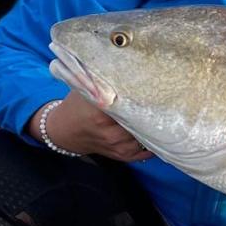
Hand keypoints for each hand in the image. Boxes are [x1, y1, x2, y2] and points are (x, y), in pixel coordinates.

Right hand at [28, 93, 152, 161]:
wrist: (63, 132)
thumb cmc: (75, 107)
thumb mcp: (84, 89)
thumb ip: (102, 81)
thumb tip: (126, 70)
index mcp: (100, 115)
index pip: (130, 106)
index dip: (143, 97)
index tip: (153, 89)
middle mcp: (110, 134)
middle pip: (141, 122)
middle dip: (151, 112)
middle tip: (161, 101)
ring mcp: (116, 147)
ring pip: (145, 137)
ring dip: (152, 127)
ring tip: (160, 114)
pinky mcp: (121, 156)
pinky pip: (144, 151)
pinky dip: (152, 142)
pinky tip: (158, 131)